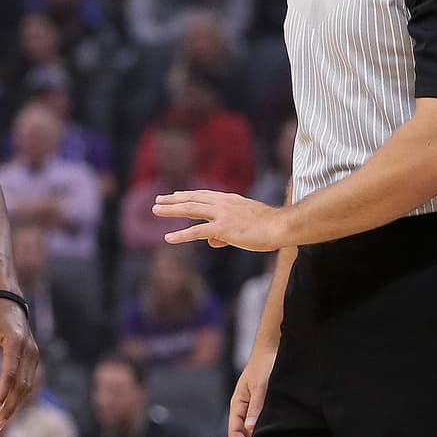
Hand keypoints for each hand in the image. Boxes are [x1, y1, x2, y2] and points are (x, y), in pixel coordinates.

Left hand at [0, 300, 39, 430]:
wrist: (9, 302)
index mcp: (16, 341)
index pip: (11, 373)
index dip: (3, 393)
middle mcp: (29, 349)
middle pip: (23, 383)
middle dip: (11, 405)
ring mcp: (34, 353)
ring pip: (29, 384)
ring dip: (17, 403)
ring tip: (2, 419)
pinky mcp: (34, 357)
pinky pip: (29, 380)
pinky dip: (20, 395)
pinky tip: (10, 405)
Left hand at [153, 190, 284, 251]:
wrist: (280, 226)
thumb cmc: (268, 227)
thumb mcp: (245, 225)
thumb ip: (225, 233)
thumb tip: (211, 242)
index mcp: (229, 200)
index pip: (203, 195)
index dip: (187, 195)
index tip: (174, 195)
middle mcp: (222, 203)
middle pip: (192, 199)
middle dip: (173, 199)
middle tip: (158, 200)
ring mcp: (221, 214)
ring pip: (190, 209)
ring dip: (171, 209)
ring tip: (155, 210)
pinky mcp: (222, 228)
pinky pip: (196, 232)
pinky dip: (181, 235)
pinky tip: (168, 238)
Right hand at [229, 348, 277, 436]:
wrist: (272, 347)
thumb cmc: (264, 364)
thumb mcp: (260, 386)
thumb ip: (256, 407)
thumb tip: (249, 429)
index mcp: (237, 402)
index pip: (234, 431)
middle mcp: (243, 405)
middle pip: (241, 432)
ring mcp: (252, 404)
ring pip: (250, 427)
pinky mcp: (262, 401)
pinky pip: (259, 420)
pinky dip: (263, 430)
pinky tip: (273, 435)